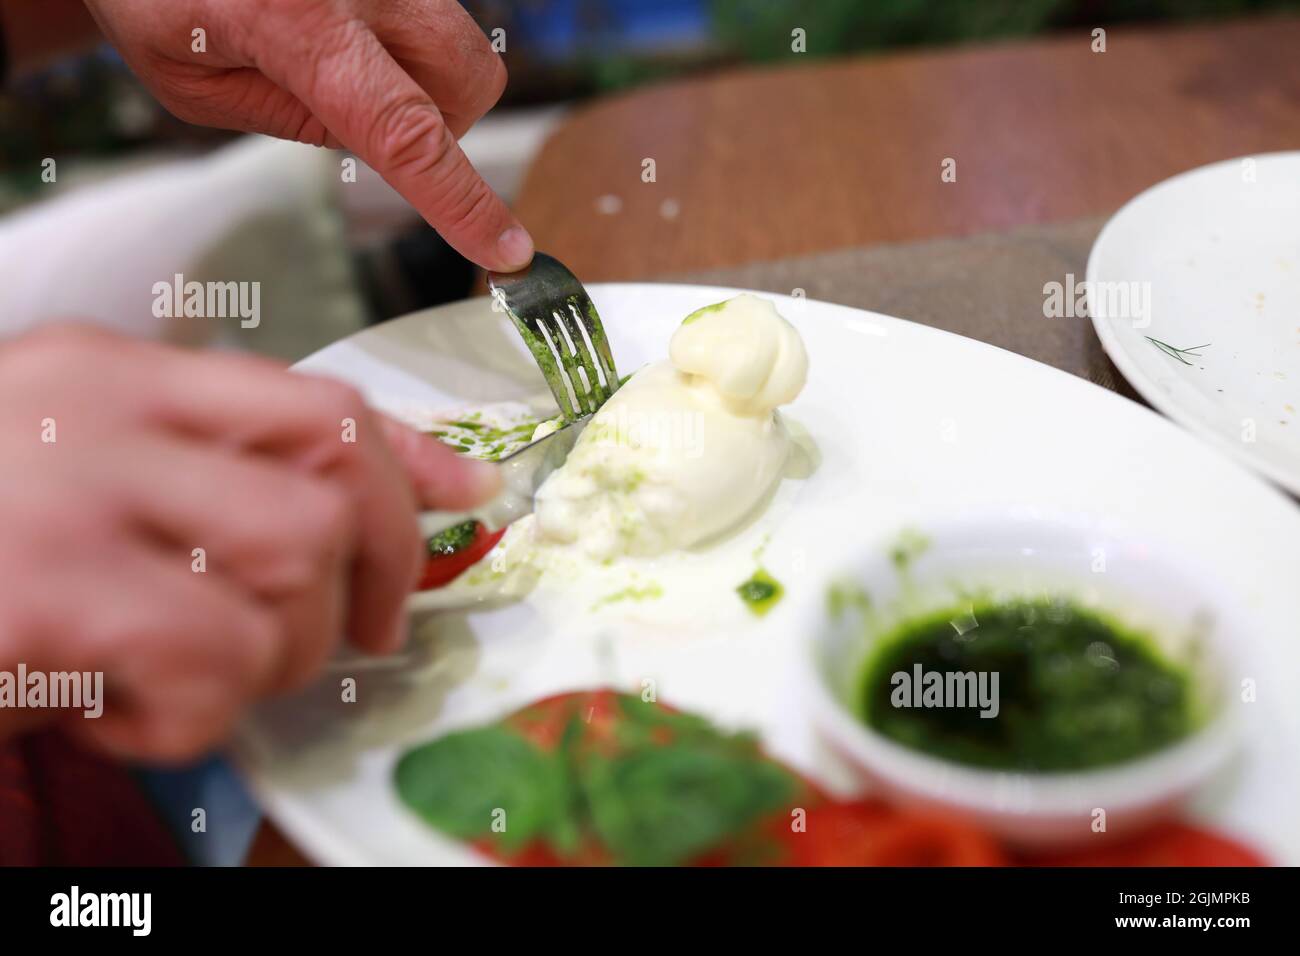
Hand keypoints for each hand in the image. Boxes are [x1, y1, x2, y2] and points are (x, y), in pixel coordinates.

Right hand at [0, 324, 498, 760]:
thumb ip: (216, 471)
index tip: (471, 500)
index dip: (415, 458)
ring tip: (185, 676)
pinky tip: (118, 714)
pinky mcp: (47, 591)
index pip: (317, 395)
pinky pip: (215, 659)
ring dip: (274, 656)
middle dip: (369, 577)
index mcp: (114, 376)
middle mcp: (98, 412)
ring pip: (294, 570)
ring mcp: (70, 495)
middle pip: (333, 481)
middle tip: (343, 636)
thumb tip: (387, 495)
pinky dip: (192, 715)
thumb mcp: (89, 479)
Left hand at [81, 0, 533, 271]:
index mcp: (296, 20)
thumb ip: (294, 122)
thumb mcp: (196, 87)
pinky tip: (344, 32)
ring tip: (343, 67)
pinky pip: (433, 12)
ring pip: (462, 45)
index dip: (463, 202)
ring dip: (425, 79)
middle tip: (363, 122)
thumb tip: (375, 141)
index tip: (505, 250)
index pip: (406, 131)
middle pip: (468, 81)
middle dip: (442, 122)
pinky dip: (404, 41)